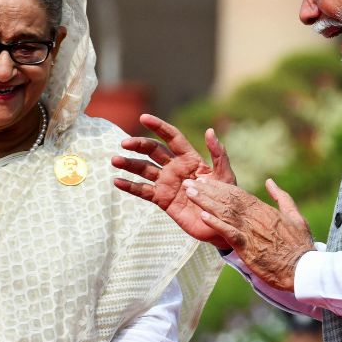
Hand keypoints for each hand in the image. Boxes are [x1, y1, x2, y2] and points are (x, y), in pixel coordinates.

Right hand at [112, 114, 235, 248]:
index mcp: (190, 158)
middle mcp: (175, 168)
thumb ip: (219, 154)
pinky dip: (130, 186)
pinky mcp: (162, 199)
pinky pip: (143, 191)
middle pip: (153, 150)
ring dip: (129, 164)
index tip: (144, 117)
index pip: (172, 137)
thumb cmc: (226, 198)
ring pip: (144, 169)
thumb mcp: (225, 175)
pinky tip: (117, 181)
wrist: (220, 224)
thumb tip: (210, 131)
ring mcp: (167, 183)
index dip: (159, 126)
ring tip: (115, 160)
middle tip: (124, 143)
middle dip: (139, 145)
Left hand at [185, 176, 314, 290]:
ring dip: (205, 202)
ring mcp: (251, 231)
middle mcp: (256, 217)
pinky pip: (229, 233)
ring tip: (190, 193)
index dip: (220, 186)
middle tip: (188, 182)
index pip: (238, 194)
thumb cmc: (301, 245)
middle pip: (227, 199)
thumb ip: (281, 197)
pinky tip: (203, 216)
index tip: (205, 180)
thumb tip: (269, 181)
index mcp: (265, 210)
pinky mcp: (248, 247)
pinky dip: (216, 224)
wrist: (304, 268)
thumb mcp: (295, 215)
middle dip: (207, 190)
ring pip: (225, 212)